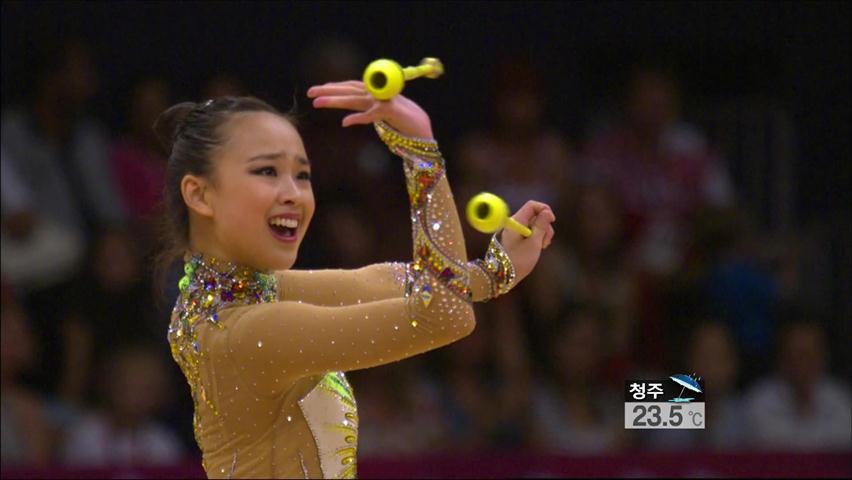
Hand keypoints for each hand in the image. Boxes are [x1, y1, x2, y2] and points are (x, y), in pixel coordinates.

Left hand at [307, 80, 433, 138]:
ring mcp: (383, 101)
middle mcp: (378, 95)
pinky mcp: (390, 111)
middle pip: (349, 90)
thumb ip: (368, 113)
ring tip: (317, 103)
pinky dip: (358, 118)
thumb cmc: (403, 122)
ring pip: (354, 99)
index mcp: (375, 94)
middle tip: (309, 92)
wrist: (423, 128)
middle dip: (328, 90)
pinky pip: (371, 115)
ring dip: (335, 101)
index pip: (351, 87)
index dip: (335, 87)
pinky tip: (345, 123)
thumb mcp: (382, 117)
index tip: (318, 89)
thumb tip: (351, 118)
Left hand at [499, 201, 555, 284]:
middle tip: (545, 242)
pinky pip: (529, 233)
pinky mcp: (516, 239)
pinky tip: (538, 248)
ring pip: (534, 225)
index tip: (552, 221)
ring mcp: (514, 231)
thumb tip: (547, 212)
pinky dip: (536, 238)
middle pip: (534, 216)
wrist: (502, 277)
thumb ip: (541, 226)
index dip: (544, 210)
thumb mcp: (534, 243)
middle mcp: (514, 223)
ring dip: (542, 234)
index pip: (532, 205)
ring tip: (541, 247)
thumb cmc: (519, 260)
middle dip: (544, 226)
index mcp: (516, 221)